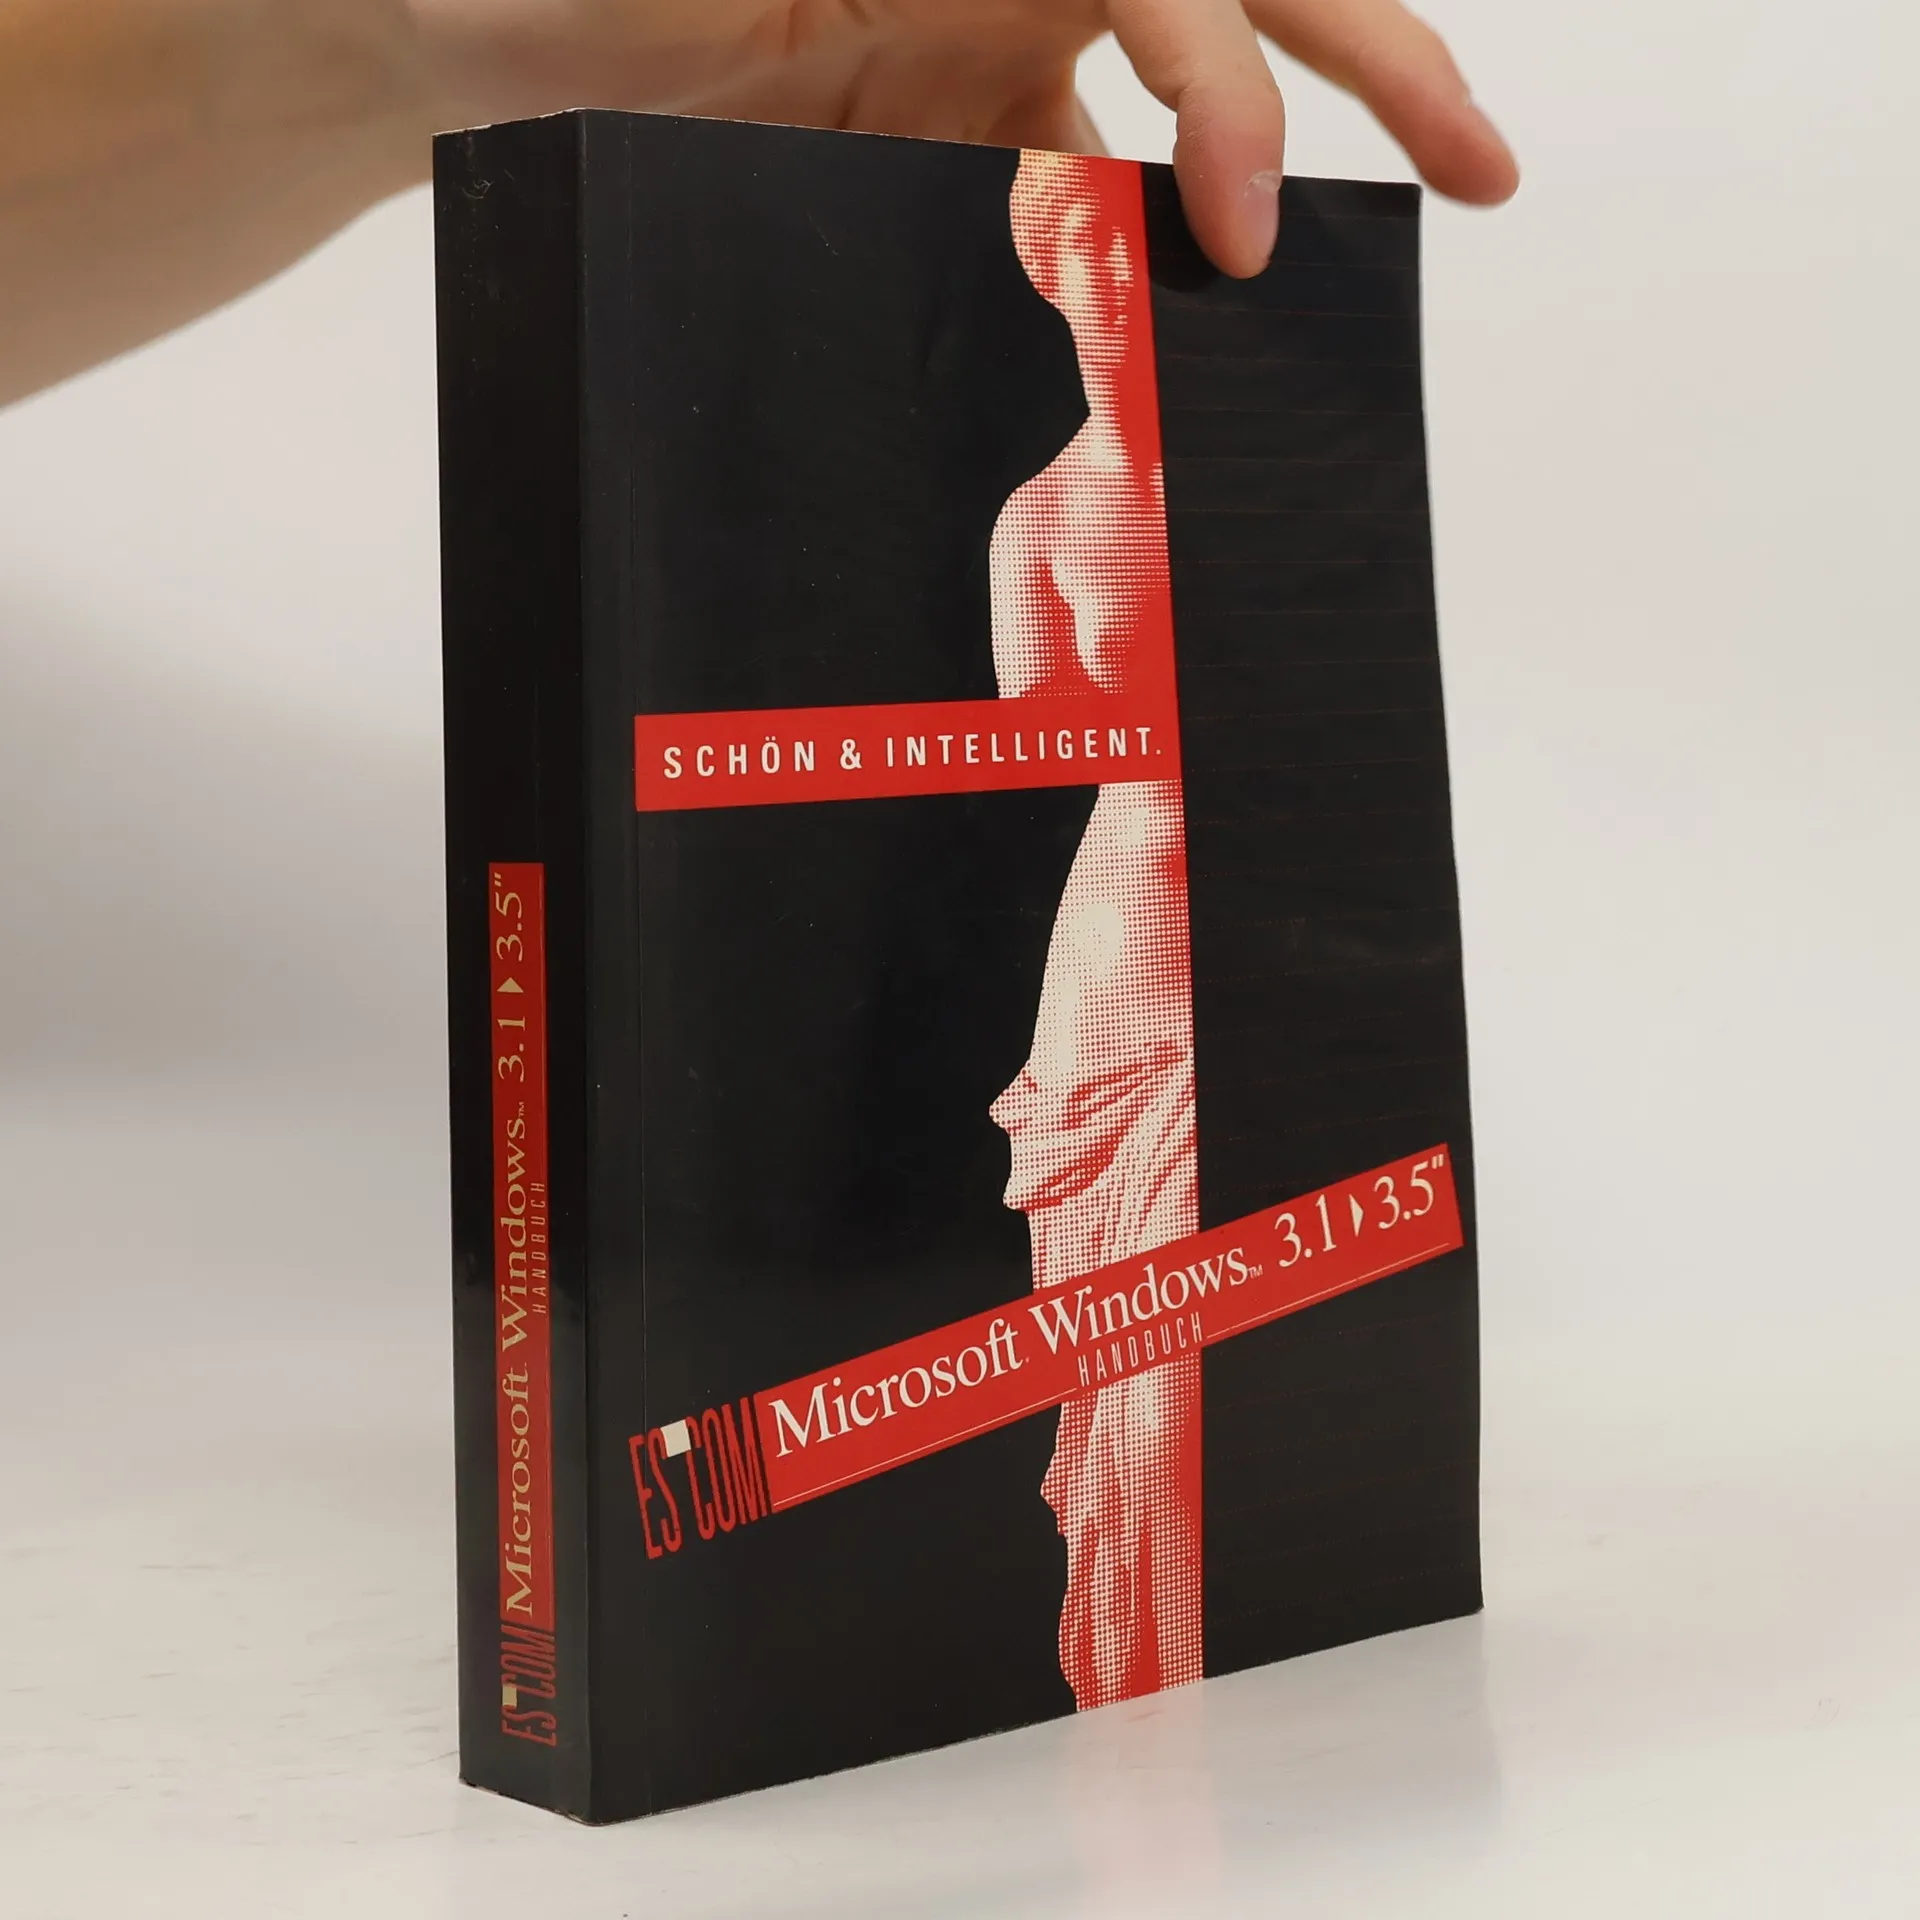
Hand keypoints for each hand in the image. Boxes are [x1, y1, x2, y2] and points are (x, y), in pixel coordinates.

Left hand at [403, 0, 1517, 275]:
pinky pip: (1052, 197)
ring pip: (1161, 99)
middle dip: (1372, 60)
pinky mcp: (923, 136)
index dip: (1234, 65)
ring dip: (1248, 176)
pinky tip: (1132, 335)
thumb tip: (1070, 26)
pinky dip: (1102, 261)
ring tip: (1316, 286)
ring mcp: (968, 45)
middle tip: (1485, 166)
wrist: (442, 26)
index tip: (1231, 216)